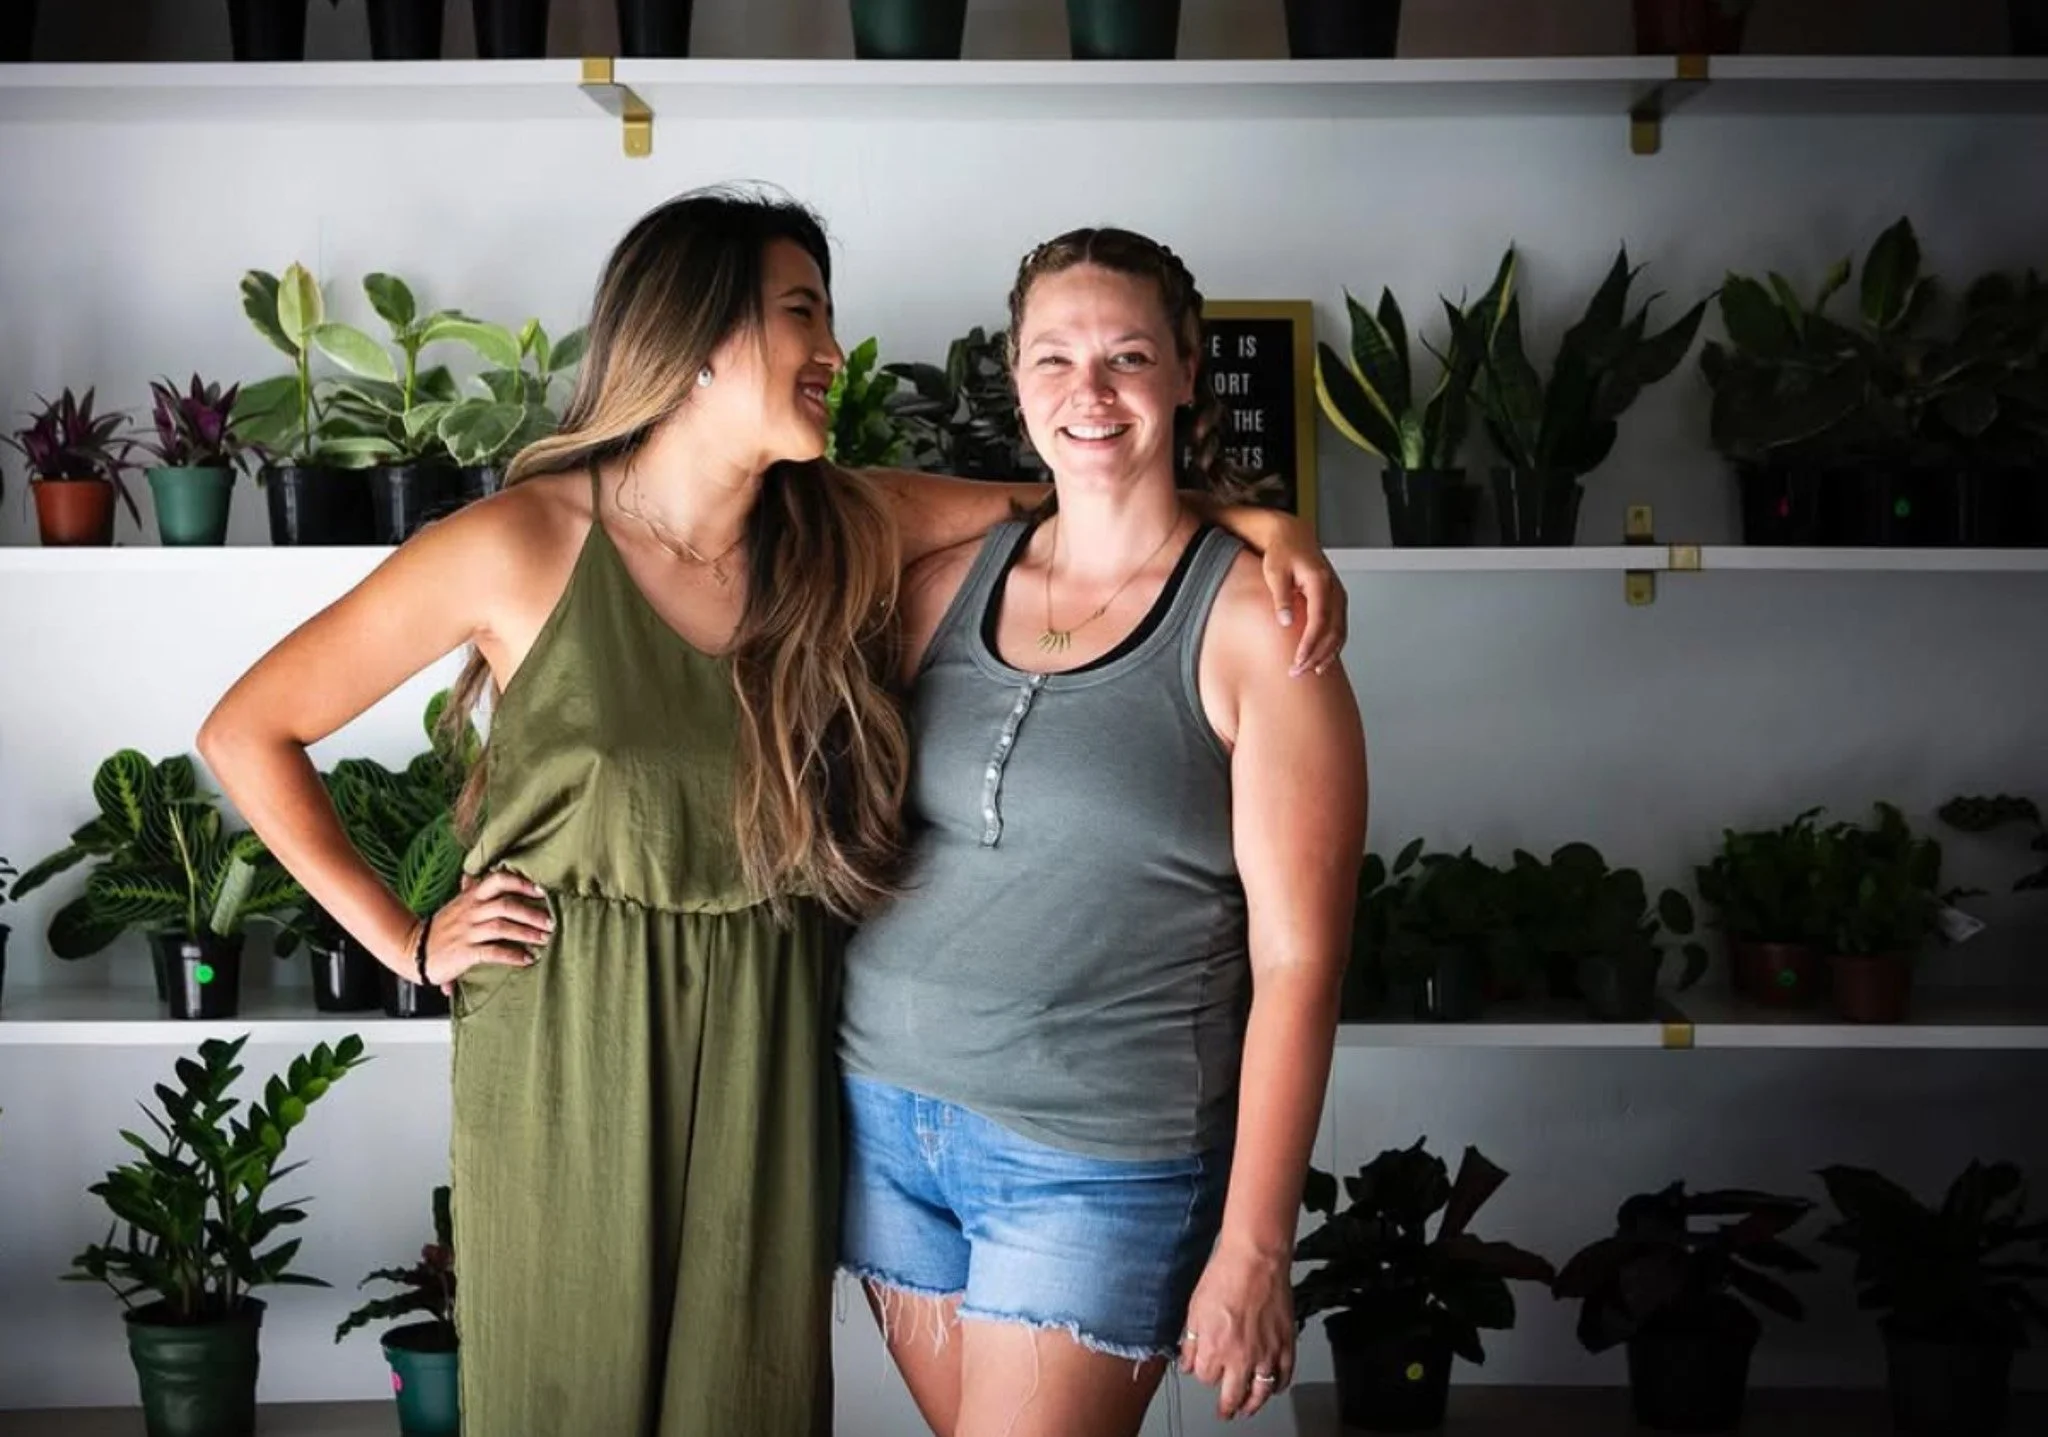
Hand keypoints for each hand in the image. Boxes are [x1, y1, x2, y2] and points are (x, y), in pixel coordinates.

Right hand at [420, 870, 551, 992]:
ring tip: (544, 939)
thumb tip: (476, 875)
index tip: (542, 889)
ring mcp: (467, 932)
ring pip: (502, 927)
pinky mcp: (464, 952)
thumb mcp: (457, 905)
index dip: (521, 882)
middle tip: (551, 921)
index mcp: (471, 897)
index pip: (497, 880)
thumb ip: (471, 891)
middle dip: (532, 912)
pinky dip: (512, 955)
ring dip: (527, 933)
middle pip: (505, 905)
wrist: (412, 951)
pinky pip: (492, 952)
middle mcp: (470, 911)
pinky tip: (527, 959)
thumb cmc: (440, 929)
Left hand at [1177, 1240, 1296, 1421]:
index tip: (1204, 1370)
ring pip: (1260, 1393)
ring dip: (1253, 1404)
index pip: (1205, 1378)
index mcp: (1214, 1350)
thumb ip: (1191, 1341)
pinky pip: (1284, 1376)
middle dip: (1227, 1407)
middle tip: (1227, 1411)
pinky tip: (1274, 1386)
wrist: (1255, 1260)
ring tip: (1248, 1407)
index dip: (1204, 1374)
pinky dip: (1278, 1385)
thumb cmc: (1225, 1277)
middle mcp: (1240, 1359)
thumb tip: (1187, 1361)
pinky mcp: (1286, 1345)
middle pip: (1233, 1397)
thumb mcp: (1194, 1309)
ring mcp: (1266, 1355)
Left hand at [1259, 529, 1347, 677]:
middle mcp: (1333, 590)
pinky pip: (1339, 628)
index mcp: (1320, 581)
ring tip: (1310, 671)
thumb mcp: (1275, 572)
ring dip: (1325, 654)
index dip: (1310, 643)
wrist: (1293, 537)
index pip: (1320, 619)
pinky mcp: (1335, 601)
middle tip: (1298, 671)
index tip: (1298, 660)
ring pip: (1339, 632)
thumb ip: (1281, 597)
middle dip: (1317, 655)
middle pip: (1332, 630)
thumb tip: (1285, 621)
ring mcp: (1337, 596)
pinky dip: (1332, 647)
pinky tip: (1321, 660)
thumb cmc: (1282, 552)